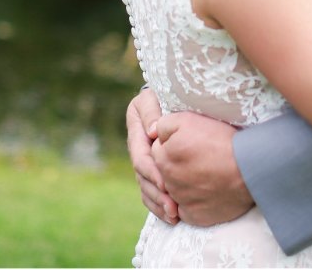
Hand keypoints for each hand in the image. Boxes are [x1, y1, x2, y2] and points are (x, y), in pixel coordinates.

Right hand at [127, 89, 178, 222]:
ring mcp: (145, 163)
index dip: (153, 173)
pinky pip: (153, 193)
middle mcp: (138, 151)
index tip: (166, 184)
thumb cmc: (164, 94)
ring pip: (147, 189)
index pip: (142, 158)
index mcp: (136, 134)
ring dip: (159, 204)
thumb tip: (153, 132)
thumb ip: (152, 112)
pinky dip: (160, 206)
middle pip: (144, 179)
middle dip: (157, 194)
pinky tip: (173, 217)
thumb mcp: (153, 98)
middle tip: (173, 207)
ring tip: (175, 215)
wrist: (170, 98)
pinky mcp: (155, 172)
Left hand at [151, 111, 253, 226]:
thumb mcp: (189, 120)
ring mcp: (180, 201)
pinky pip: (185, 210)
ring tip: (202, 173)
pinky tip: (204, 192)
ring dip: (182, 184)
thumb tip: (151, 132)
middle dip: (174, 164)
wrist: (249, 168)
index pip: (157, 149)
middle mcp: (167, 182)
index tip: (187, 142)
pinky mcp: (194, 216)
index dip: (171, 144)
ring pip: (174, 191)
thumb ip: (164, 124)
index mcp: (163, 158)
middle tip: (196, 158)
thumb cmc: (221, 141)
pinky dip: (191, 203)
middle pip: (164, 171)